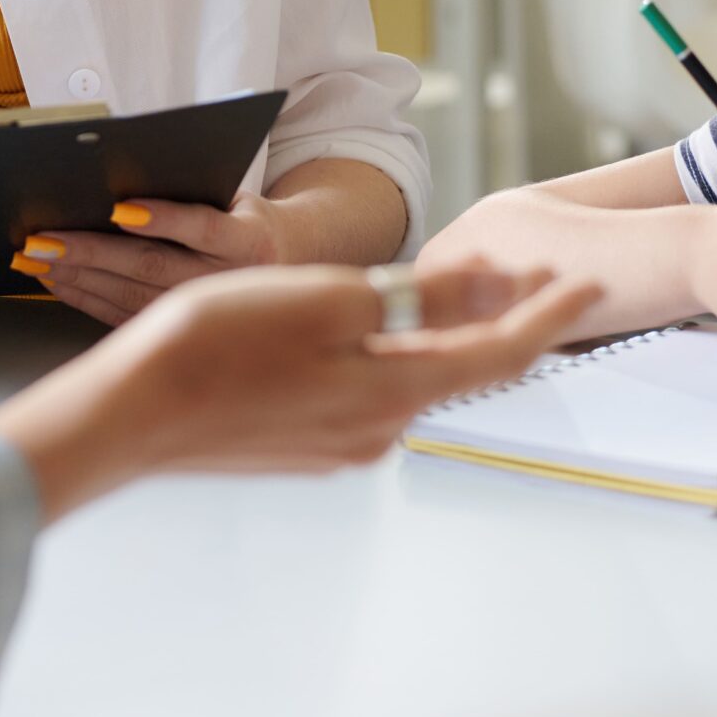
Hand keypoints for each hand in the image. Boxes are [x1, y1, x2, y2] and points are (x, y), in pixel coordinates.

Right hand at [0, 259, 602, 520]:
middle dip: (501, 319)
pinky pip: (367, 390)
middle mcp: (377, 428)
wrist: (131, 414)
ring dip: (442, 335)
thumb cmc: (219, 347)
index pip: (500, 353)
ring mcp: (338, 442)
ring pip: (411, 377)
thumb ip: (425, 299)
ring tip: (463, 290)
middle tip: (536, 274)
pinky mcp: (302, 442)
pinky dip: (390, 355)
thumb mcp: (333, 301)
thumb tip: (504, 287)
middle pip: (460, 366)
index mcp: (394, 391)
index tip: (585, 281)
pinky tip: (372, 330)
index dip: (548, 313)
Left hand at [14, 194, 288, 326]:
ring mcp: (204, 312)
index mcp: (249, 241)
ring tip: (37, 259)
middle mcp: (228, 282)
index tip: (119, 209)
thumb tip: (118, 180)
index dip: (163, 218)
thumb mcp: (236, 196)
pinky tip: (56, 282)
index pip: (203, 228)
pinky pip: (125, 317)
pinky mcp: (180, 329)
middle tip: (42, 239)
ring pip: (132, 297)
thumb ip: (192, 190)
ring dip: (78, 277)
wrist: (283, 264)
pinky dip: (85, 298)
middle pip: (153, 266)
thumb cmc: (244, 217)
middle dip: (91, 252)